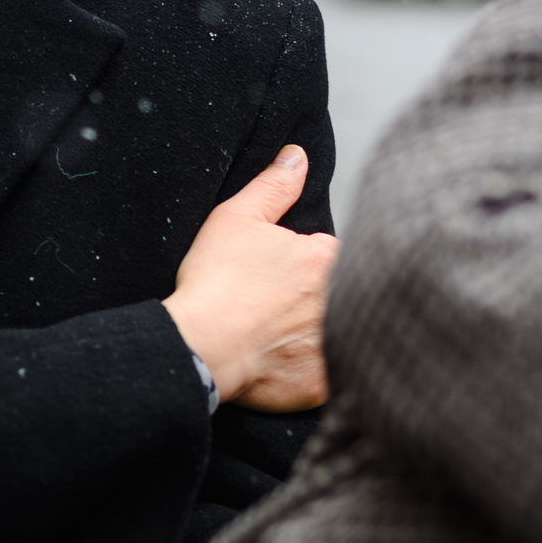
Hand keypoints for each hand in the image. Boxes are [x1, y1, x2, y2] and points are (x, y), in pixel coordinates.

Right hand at [164, 146, 336, 411]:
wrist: (199, 345)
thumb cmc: (215, 282)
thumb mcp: (236, 219)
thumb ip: (273, 186)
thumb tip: (298, 157)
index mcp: (326, 260)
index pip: (333, 256)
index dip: (307, 263)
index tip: (281, 275)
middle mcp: (339, 303)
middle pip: (342, 296)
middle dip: (317, 301)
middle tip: (276, 309)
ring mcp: (334, 347)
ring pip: (340, 338)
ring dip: (317, 337)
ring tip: (277, 339)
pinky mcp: (322, 385)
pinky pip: (330, 381)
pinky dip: (312, 377)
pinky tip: (285, 370)